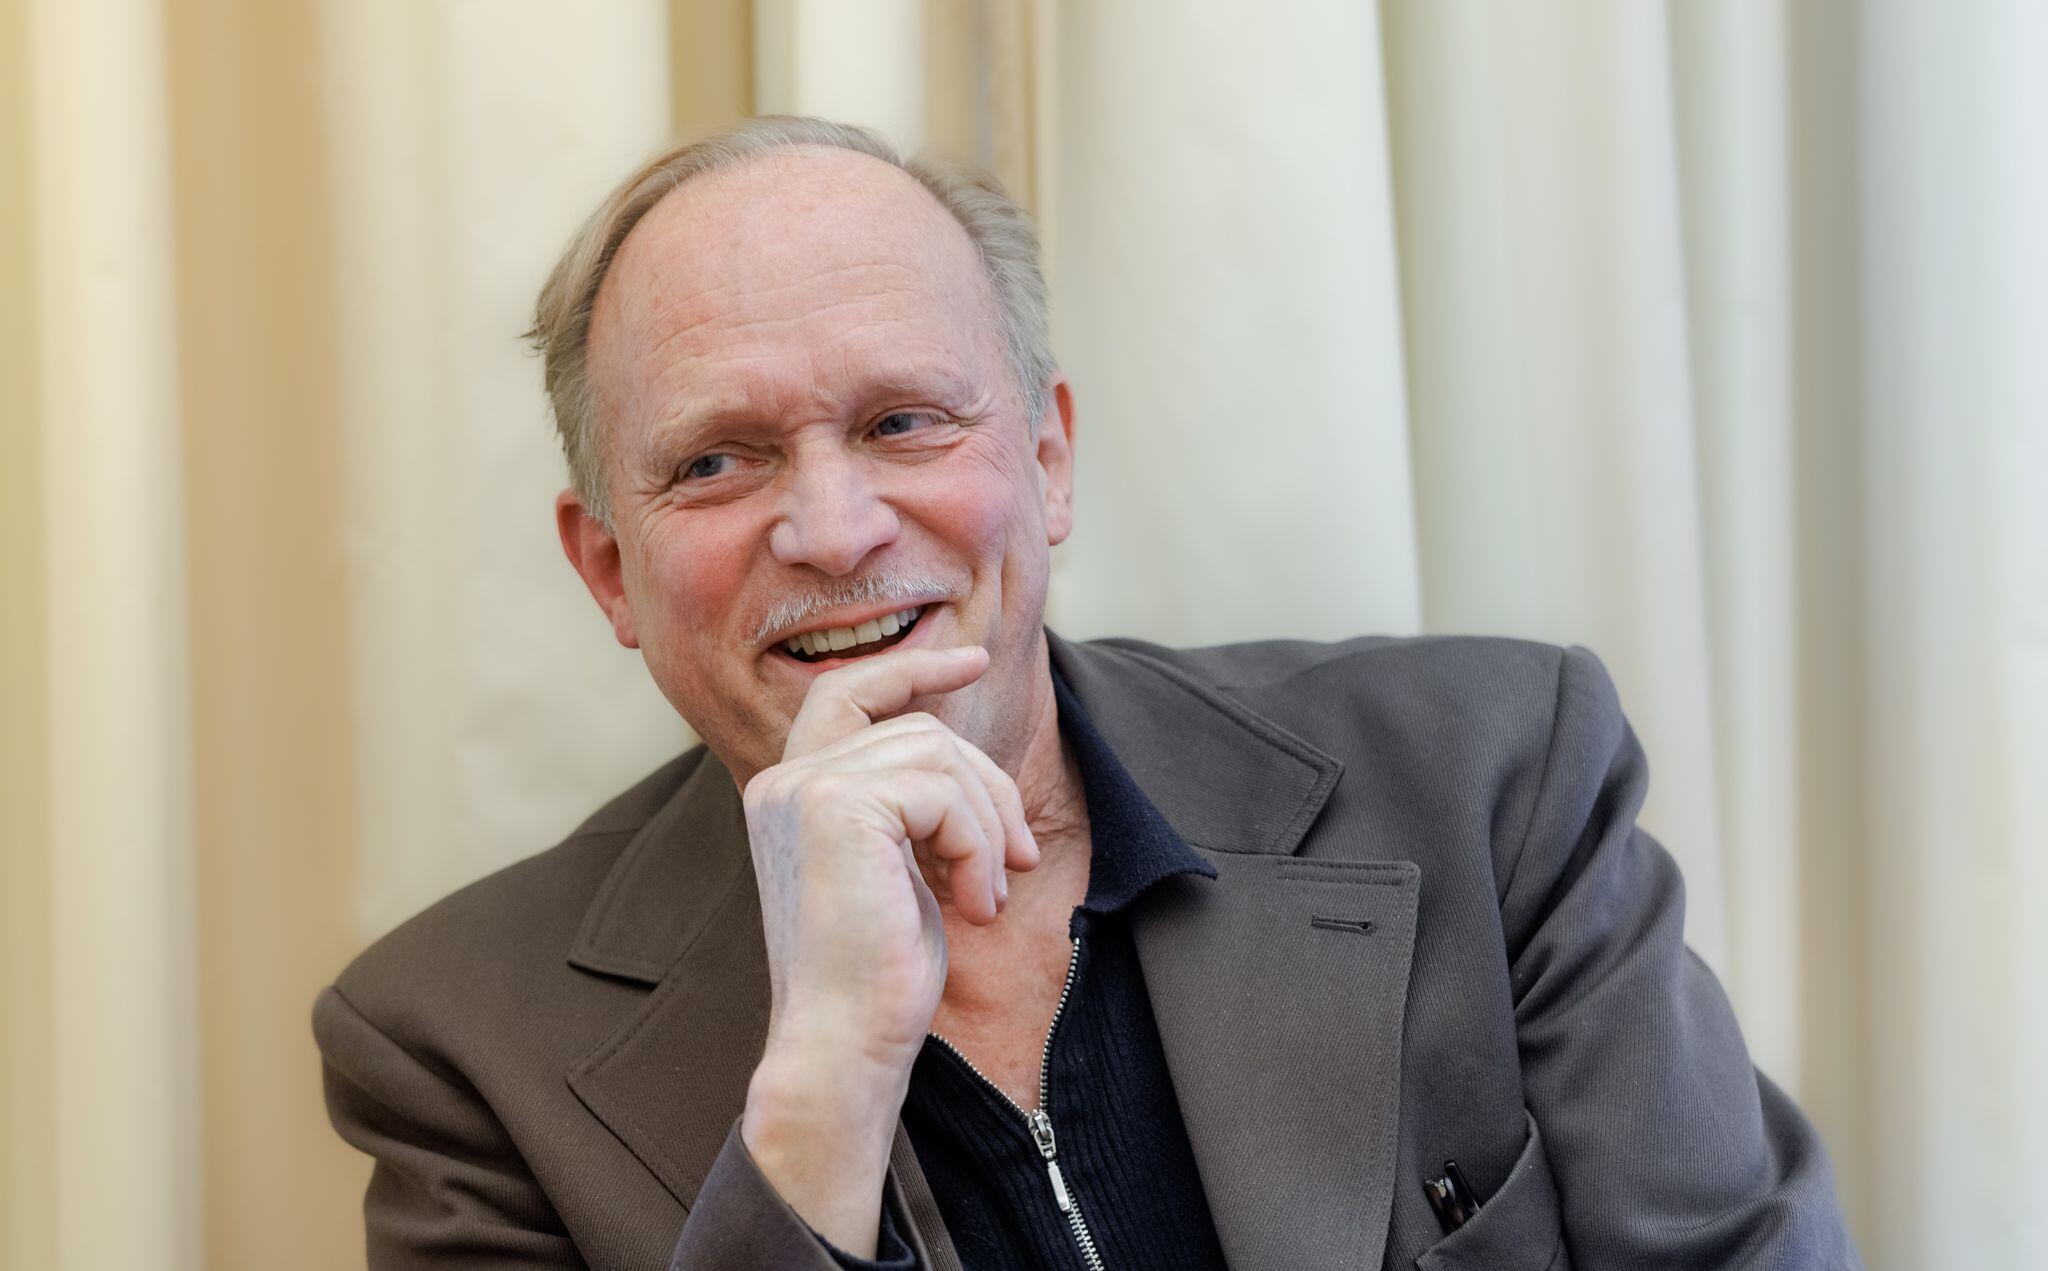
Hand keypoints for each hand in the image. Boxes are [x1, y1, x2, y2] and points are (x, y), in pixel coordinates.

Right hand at [737, 645, 1040, 1252]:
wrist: (841, 1044)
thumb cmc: (874, 975)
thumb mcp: (897, 869)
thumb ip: (910, 807)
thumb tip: (970, 764)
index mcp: (787, 792)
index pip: (848, 694)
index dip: (911, 670)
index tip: (974, 661)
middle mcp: (783, 780)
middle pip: (919, 729)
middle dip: (986, 786)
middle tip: (1021, 858)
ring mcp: (804, 788)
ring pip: (940, 755)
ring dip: (988, 827)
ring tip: (987, 895)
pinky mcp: (837, 806)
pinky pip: (943, 789)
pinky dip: (978, 844)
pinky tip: (974, 904)